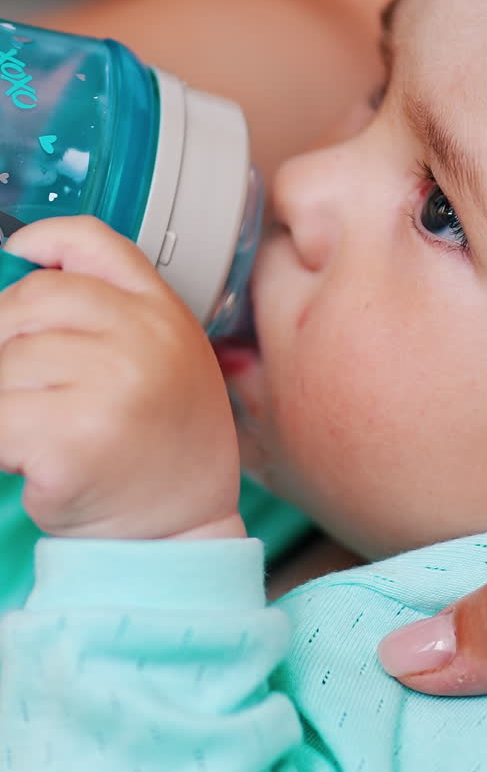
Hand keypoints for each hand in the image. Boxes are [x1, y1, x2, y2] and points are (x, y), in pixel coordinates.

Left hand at [0, 217, 241, 539]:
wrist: (183, 531)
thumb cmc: (164, 448)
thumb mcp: (164, 357)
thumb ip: (114, 309)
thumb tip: (24, 268)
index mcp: (162, 314)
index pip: (92, 243)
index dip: (44, 240)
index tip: (16, 252)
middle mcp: (141, 342)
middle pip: (26, 304)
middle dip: (8, 344)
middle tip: (28, 388)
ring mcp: (108, 390)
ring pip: (3, 366)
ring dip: (5, 403)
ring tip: (43, 433)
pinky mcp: (71, 443)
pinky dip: (2, 446)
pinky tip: (36, 462)